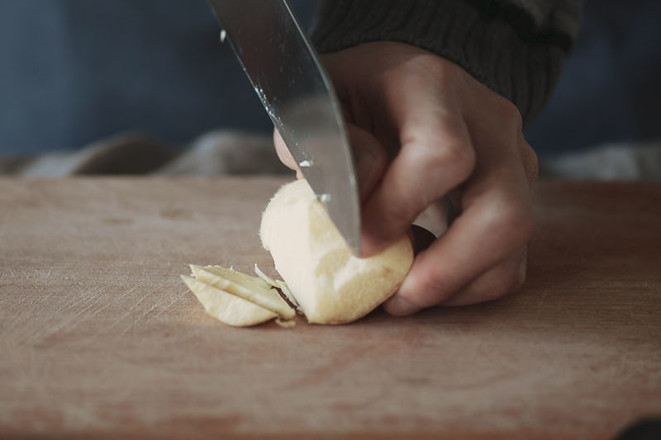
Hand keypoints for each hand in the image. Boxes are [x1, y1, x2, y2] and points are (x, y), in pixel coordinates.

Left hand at [274, 42, 537, 313]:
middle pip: (503, 212)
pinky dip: (469, 282)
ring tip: (406, 290)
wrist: (407, 74)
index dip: (400, 207)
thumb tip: (348, 212)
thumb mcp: (321, 105)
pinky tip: (426, 274)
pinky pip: (511, 255)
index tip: (360, 243)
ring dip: (459, 285)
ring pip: (514, 243)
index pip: (443, 154)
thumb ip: (321, 148)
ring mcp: (514, 158)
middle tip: (397, 295)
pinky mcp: (519, 190)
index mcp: (432, 87)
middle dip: (448, 269)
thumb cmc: (357, 95)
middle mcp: (488, 122)